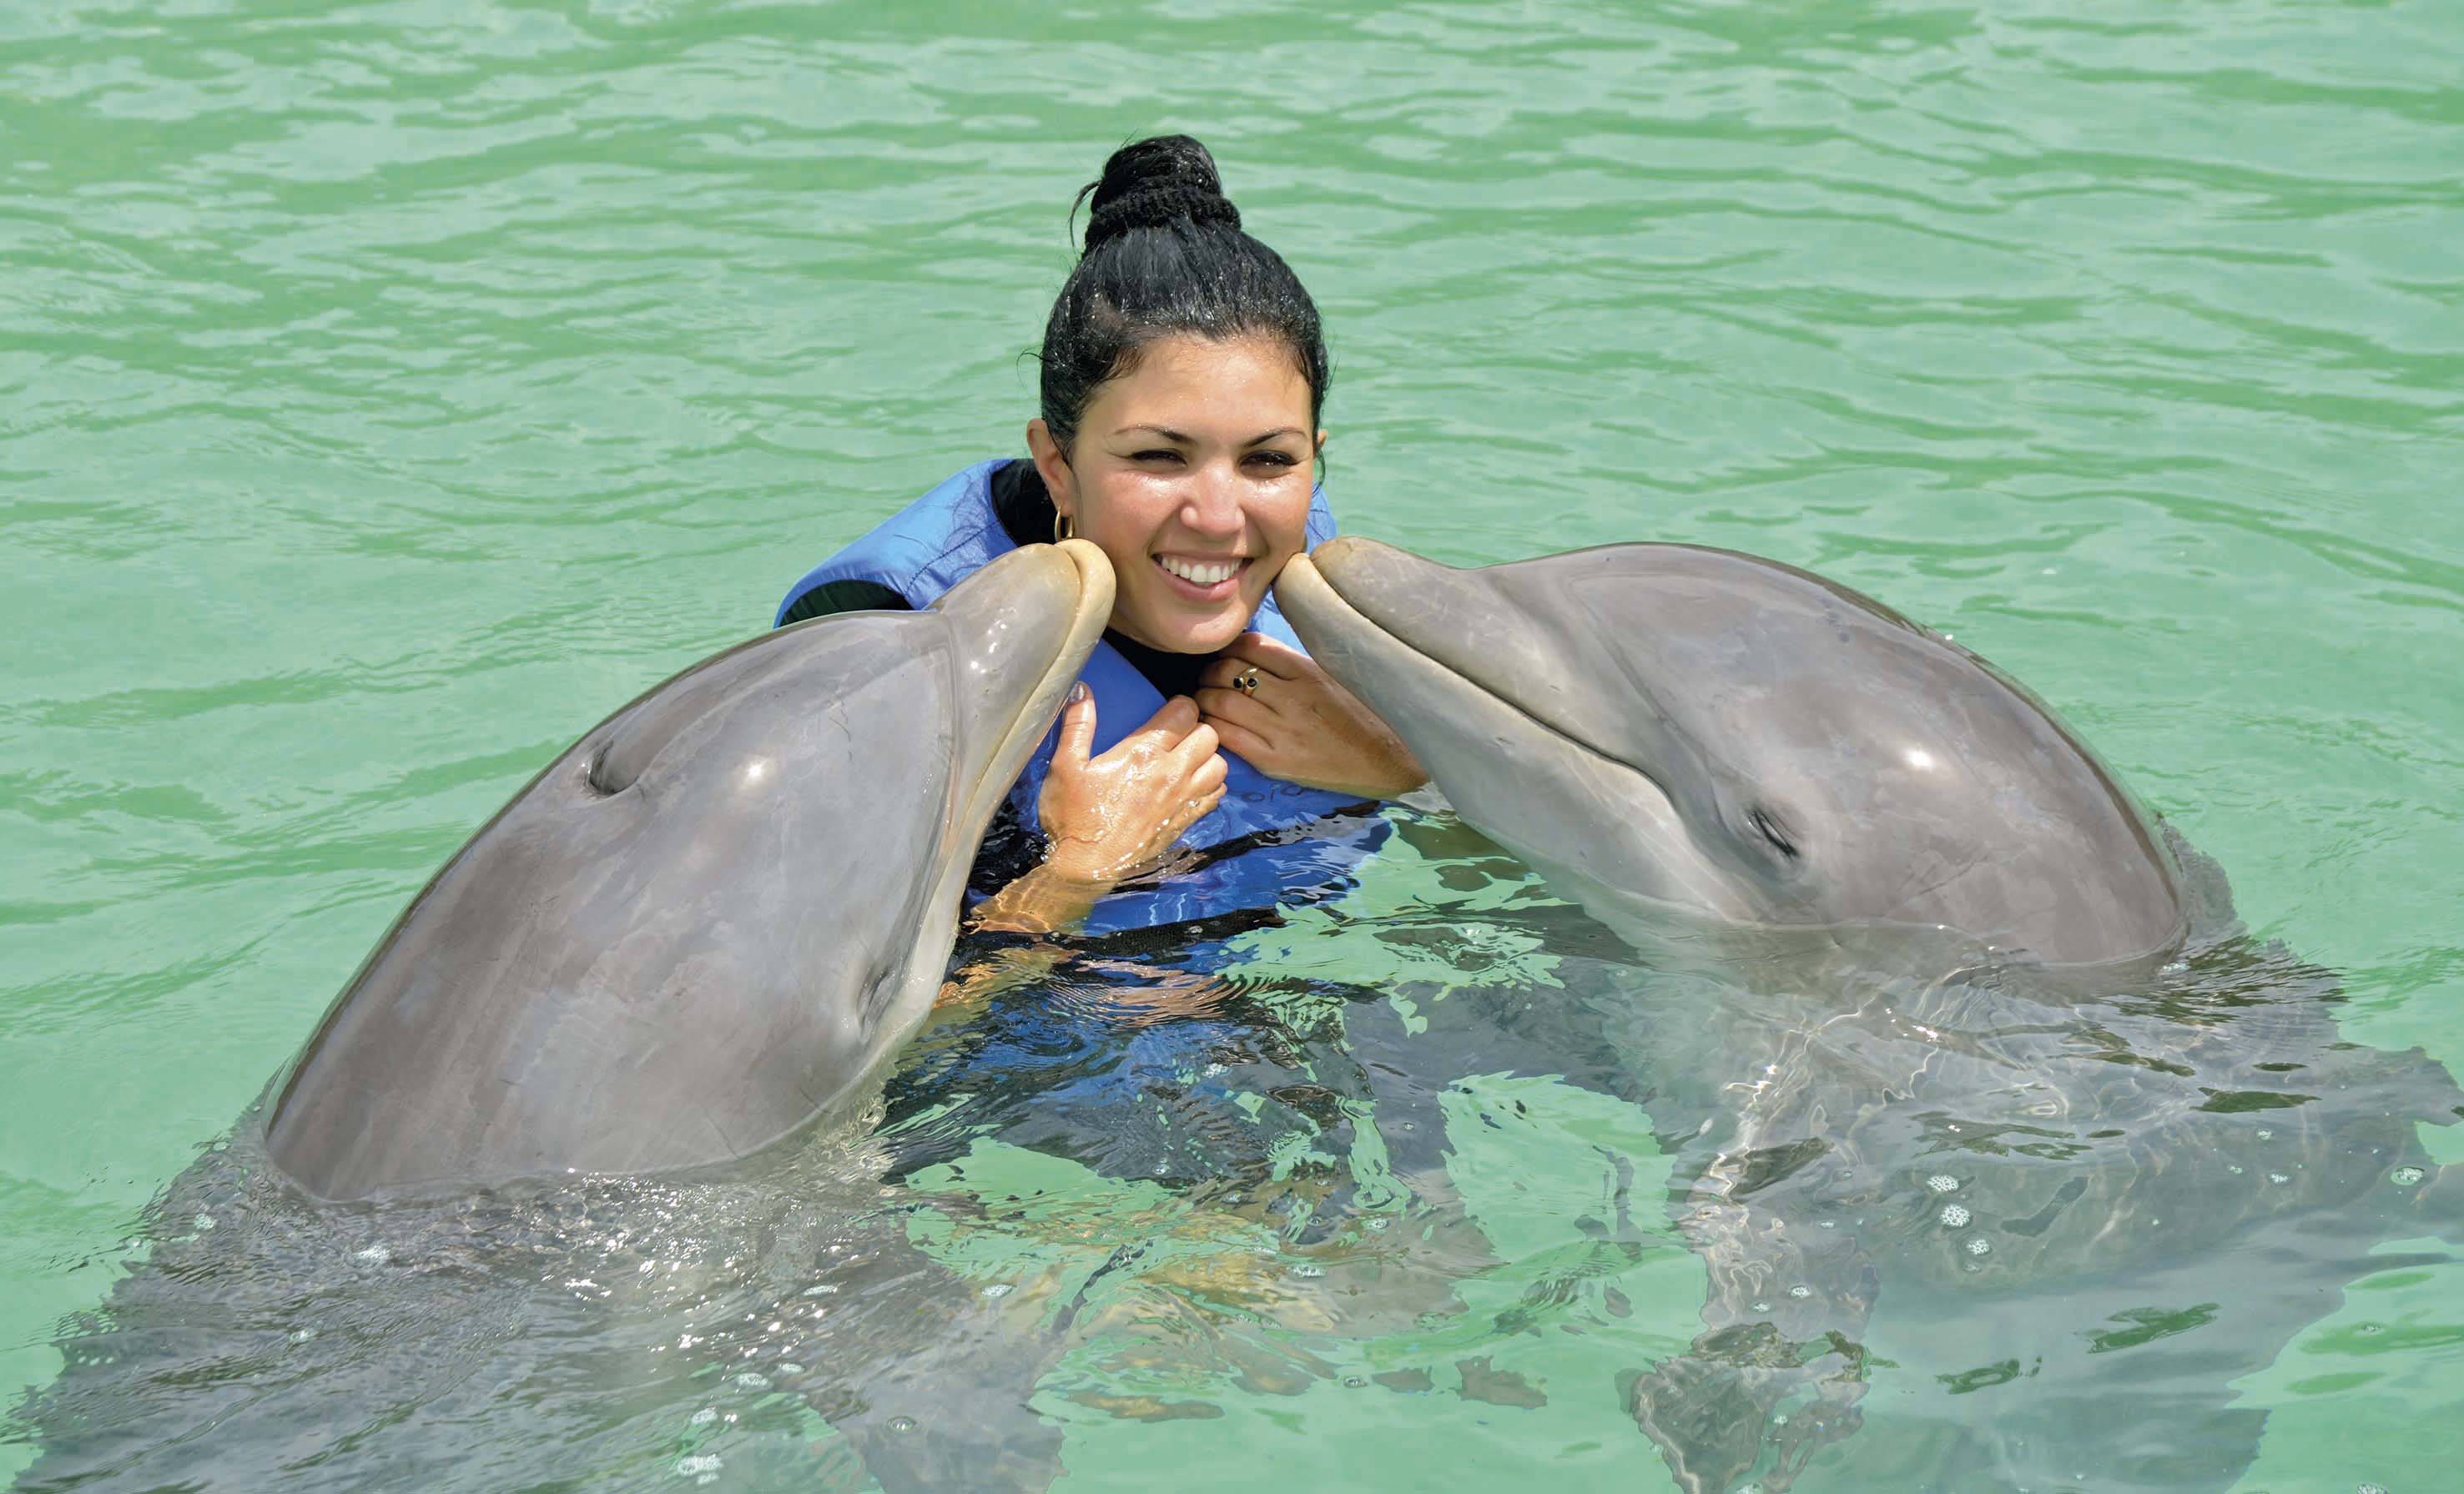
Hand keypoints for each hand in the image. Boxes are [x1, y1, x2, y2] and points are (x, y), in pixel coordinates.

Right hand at [1036, 688, 1227, 882]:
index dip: (1180, 705)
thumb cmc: (1072, 816)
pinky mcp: (1186, 821)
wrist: (1085, 868)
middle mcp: (1172, 773)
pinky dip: (1211, 785)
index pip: (1185, 712)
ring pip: (1220, 765)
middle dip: (1197, 728)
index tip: (1168, 711)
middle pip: (1210, 735)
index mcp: (1144, 752)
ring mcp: (1182, 800)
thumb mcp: (1065, 766)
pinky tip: (1191, 786)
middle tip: (1178, 735)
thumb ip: (1077, 724)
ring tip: (1188, 760)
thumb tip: (1081, 688)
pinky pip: (1217, 795)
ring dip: (1208, 757)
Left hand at [1196, 633, 1427, 800]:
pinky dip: (1212, 727)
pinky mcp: (1275, 761)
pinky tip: (1210, 725)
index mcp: (1308, 672)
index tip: (1221, 653)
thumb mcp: (1330, 677)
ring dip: (1204, 698)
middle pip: (1229, 672)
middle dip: (1209, 672)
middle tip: (1205, 677)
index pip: (1251, 646)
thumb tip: (1249, 648)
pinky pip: (1230, 737)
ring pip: (1223, 703)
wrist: (1384, 762)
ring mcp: (1283, 731)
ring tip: (1202, 699)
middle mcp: (1293, 698)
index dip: (1227, 647)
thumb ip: (1292, 664)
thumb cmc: (1358, 716)